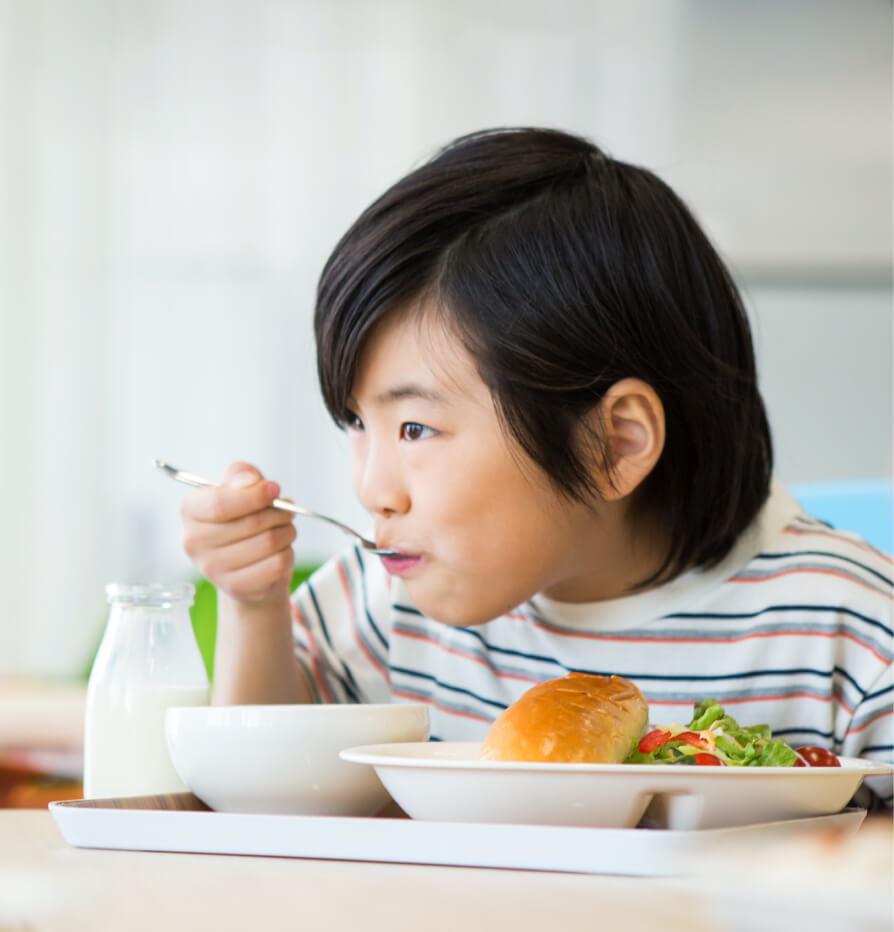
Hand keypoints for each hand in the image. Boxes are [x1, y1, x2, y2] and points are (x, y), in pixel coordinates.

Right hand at [180, 461, 296, 604]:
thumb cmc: (241, 518)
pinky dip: (287, 553)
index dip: (254, 495)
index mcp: (191, 511)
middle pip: (251, 522)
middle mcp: (194, 542)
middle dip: (279, 513)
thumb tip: (251, 481)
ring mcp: (213, 569)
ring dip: (287, 532)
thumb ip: (242, 475)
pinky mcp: (236, 588)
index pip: (220, 503)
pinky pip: (277, 564)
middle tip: (287, 510)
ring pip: (268, 542)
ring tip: (284, 530)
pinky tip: (279, 551)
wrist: (244, 563)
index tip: (274, 489)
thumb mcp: (238, 488)